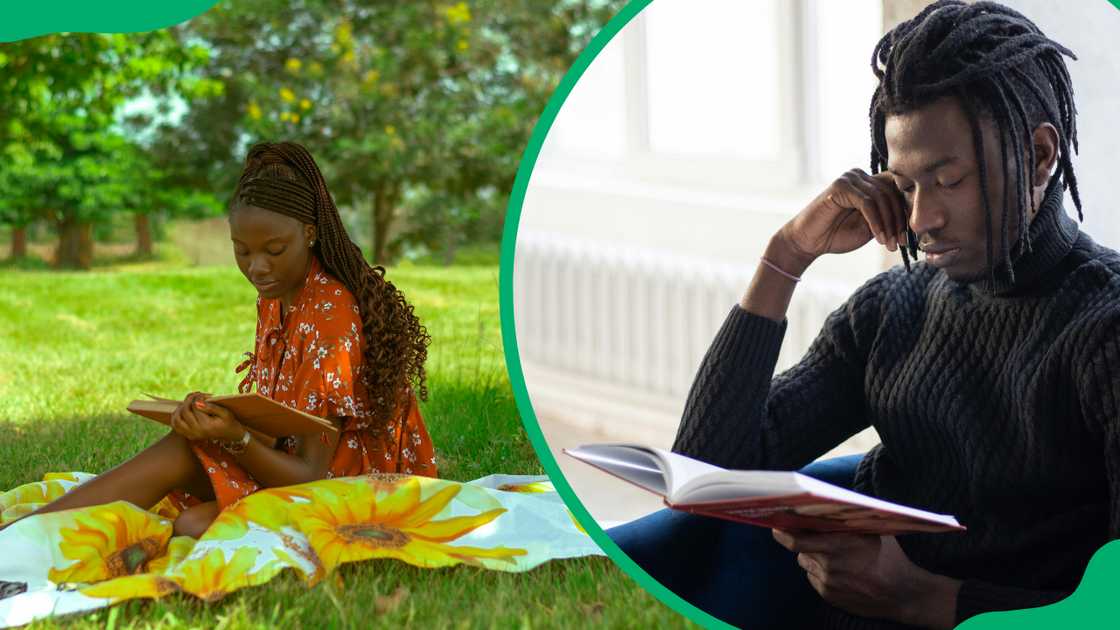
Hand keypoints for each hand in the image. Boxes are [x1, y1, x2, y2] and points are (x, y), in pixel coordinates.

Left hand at [170, 392, 244, 442]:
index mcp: (206, 425)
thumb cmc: (228, 421)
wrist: (230, 434)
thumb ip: (211, 407)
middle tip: (197, 395)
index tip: (205, 394)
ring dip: (180, 408)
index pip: (195, 406)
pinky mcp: (188, 435)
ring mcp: (191, 434)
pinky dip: (176, 416)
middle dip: (189, 400)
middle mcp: (196, 431)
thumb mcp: (225, 413)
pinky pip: (175, 425)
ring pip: (176, 419)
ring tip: (190, 402)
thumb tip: (197, 402)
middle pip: (184, 411)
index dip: (198, 397)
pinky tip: (184, 410)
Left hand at [771, 529, 959, 628]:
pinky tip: (836, 569)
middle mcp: (831, 564)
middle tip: (782, 530)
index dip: (783, 530)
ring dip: (810, 555)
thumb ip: (848, 521)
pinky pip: (813, 577)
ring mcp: (829, 582)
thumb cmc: (889, 556)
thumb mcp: (872, 532)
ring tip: (828, 551)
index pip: (798, 538)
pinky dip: (818, 571)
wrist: (902, 594)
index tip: (775, 522)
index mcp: (841, 544)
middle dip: (790, 538)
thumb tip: (824, 504)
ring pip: (805, 562)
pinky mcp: (829, 595)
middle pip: (798, 549)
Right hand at [777, 169, 907, 263]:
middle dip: (899, 221)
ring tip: (890, 244)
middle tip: (902, 243)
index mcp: (869, 182)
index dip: (907, 211)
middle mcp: (860, 176)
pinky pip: (867, 203)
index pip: (897, 189)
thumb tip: (916, 216)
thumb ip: (888, 217)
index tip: (910, 237)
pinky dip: (876, 222)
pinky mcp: (840, 186)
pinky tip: (879, 238)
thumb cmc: (837, 235)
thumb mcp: (872, 226)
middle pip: (892, 193)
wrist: (808, 242)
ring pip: (882, 199)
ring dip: (889, 224)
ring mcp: (850, 178)